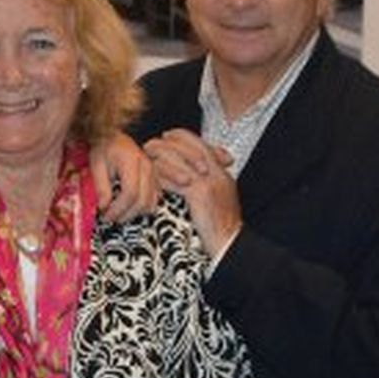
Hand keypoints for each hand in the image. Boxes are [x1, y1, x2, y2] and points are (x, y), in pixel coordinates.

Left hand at [89, 133, 157, 221]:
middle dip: (125, 215)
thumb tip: (104, 207)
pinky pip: (153, 201)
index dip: (118, 209)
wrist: (114, 138)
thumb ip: (101, 187)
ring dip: (133, 214)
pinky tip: (127, 208)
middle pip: (142, 201)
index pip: (130, 192)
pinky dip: (141, 209)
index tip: (105, 216)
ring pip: (150, 204)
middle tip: (109, 218)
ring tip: (117, 214)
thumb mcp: (96, 165)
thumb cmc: (104, 150)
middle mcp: (147, 168)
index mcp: (132, 161)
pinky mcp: (155, 180)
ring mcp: (154, 174)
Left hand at [144, 129, 241, 255]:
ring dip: (159, 159)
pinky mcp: (198, 195)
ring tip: (148, 161)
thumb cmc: (222, 223)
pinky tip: (154, 180)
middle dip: (165, 144)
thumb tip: (190, 168)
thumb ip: (208, 178)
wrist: (229, 241)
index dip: (180, 136)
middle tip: (150, 145)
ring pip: (178, 160)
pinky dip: (162, 178)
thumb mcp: (220, 194)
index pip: (199, 142)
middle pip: (187, 146)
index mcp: (220, 170)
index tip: (166, 136)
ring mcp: (208, 182)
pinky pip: (174, 180)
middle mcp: (215, 172)